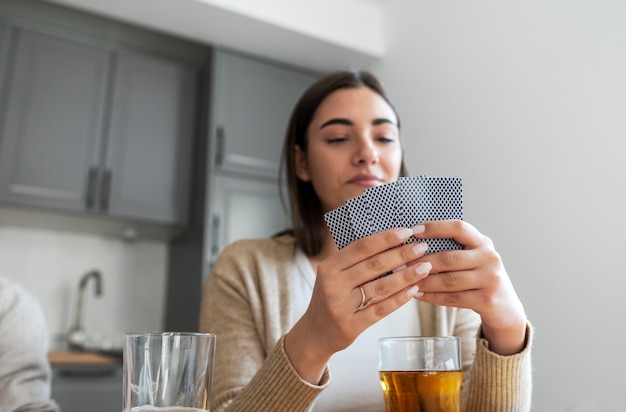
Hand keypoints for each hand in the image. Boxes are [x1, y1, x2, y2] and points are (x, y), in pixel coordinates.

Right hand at [284, 226, 431, 383]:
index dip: (386, 238)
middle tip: (422, 247)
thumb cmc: (332, 297)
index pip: (361, 247)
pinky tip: (414, 290)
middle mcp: (333, 285)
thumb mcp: (334, 275)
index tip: (407, 231)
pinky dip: (399, 299)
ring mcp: (341, 306)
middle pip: (374, 265)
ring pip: (380, 287)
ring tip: (425, 267)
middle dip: (402, 254)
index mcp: (329, 267)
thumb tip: (392, 243)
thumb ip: (355, 261)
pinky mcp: (352, 325)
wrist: (316, 332)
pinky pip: (381, 309)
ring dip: (406, 276)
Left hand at [412, 220, 527, 355]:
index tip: (414, 230)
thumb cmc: (480, 279)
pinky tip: (418, 294)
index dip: (435, 228)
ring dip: (424, 281)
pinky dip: (432, 297)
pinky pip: (453, 298)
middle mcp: (489, 258)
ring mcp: (490, 279)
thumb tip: (414, 242)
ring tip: (405, 280)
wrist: (506, 308)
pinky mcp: (487, 300)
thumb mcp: (474, 258)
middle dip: (421, 261)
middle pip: (449, 257)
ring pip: (449, 280)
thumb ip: (453, 249)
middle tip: (400, 263)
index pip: (459, 228)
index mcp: (483, 243)